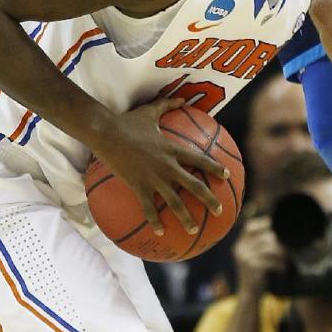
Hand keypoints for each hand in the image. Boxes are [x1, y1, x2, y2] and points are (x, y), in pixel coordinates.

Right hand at [93, 94, 229, 237]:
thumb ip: (168, 105)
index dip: (214, 168)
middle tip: (220, 211)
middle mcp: (167, 166)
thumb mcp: (150, 112)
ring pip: (174, 202)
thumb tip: (182, 98)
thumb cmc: (127, 121)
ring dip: (185, 218)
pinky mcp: (138, 186)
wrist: (106, 133)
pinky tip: (159, 233)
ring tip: (194, 230)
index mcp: (172, 149)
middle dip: (209, 199)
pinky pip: (149, 208)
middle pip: (194, 185)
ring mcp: (153, 178)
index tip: (225, 176)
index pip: (199, 159)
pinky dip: (155, 221)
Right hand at [233, 215, 285, 297]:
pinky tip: (283, 269)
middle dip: (278, 242)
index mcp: (240, 244)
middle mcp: (241, 249)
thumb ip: (257, 244)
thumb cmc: (255, 274)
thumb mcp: (251, 256)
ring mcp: (246, 258)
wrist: (249, 294)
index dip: (263, 223)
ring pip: (269, 248)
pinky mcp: (253, 267)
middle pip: (264, 237)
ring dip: (281, 254)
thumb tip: (274, 230)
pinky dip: (279, 264)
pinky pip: (271, 261)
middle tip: (287, 248)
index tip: (275, 225)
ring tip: (286, 259)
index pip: (250, 226)